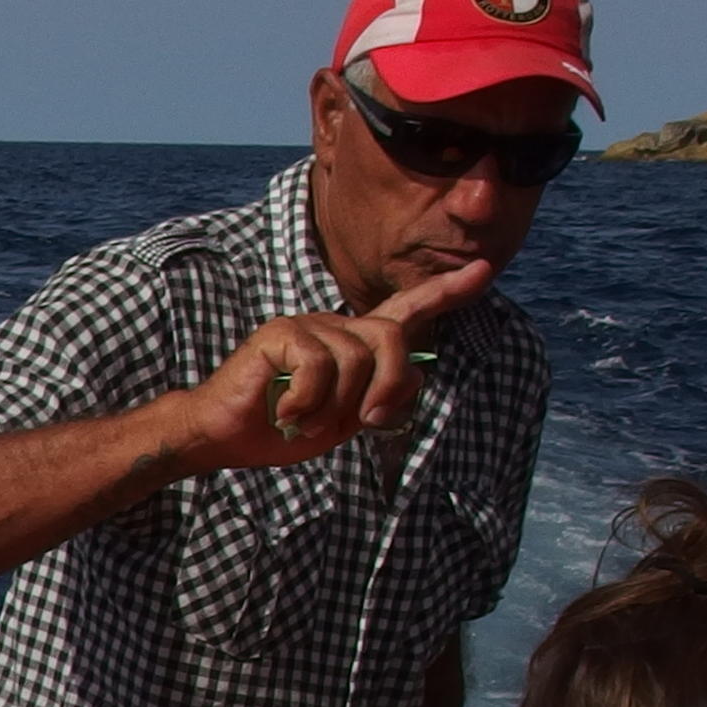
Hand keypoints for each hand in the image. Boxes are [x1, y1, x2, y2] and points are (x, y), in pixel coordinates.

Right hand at [172, 259, 494, 468]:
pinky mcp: (280, 333)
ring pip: (356, 359)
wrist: (221, 437)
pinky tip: (285, 413)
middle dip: (387, 386)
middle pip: (391, 339)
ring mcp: (307, 324)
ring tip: (305, 422)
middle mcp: (335, 325)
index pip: (406, 311)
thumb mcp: (344, 421)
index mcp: (354, 344)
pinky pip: (318, 366)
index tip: (485, 270)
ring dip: (334, 406)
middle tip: (361, 422)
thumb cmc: (281, 430)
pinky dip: (306, 402)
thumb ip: (381, 399)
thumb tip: (409, 381)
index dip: (445, 292)